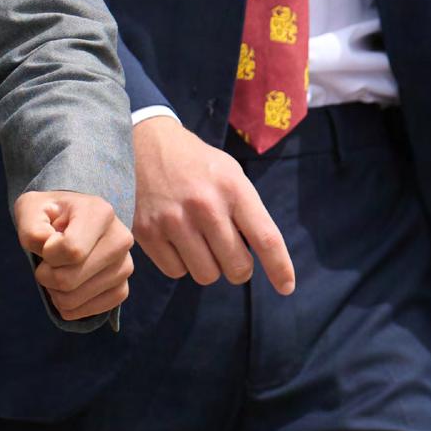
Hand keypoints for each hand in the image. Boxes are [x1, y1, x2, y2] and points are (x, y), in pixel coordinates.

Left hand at [14, 191, 132, 318]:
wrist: (69, 222)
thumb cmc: (49, 215)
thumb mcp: (30, 209)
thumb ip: (31, 228)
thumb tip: (47, 247)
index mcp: (101, 213)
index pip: (71, 250)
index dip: (47, 254)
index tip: (46, 243)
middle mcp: (120, 239)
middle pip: (69, 279)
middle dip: (46, 275)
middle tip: (46, 262)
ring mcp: (125, 267)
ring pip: (75, 299)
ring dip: (55, 291)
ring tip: (57, 271)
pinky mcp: (122, 289)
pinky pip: (88, 311)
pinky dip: (69, 306)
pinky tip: (66, 288)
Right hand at [129, 114, 294, 293]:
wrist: (145, 143)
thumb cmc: (197, 165)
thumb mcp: (230, 175)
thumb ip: (247, 213)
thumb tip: (262, 260)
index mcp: (232, 188)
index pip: (265, 238)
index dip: (280, 268)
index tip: (286, 287)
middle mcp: (204, 205)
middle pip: (237, 267)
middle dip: (238, 267)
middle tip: (229, 251)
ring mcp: (173, 219)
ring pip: (207, 275)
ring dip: (208, 266)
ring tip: (199, 241)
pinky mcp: (147, 231)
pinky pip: (176, 272)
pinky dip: (180, 263)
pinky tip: (176, 239)